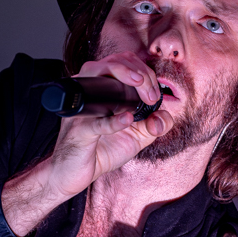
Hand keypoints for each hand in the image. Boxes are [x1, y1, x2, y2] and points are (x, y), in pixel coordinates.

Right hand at [40, 51, 174, 201]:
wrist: (73, 174)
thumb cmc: (100, 151)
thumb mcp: (137, 137)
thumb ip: (155, 124)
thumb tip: (164, 114)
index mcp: (103, 90)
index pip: (124, 62)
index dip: (146, 73)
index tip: (154, 95)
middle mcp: (89, 92)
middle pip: (113, 62)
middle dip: (141, 73)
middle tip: (151, 96)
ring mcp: (81, 109)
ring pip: (97, 74)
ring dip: (125, 77)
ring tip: (143, 89)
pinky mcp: (78, 132)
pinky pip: (95, 122)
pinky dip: (113, 120)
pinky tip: (127, 119)